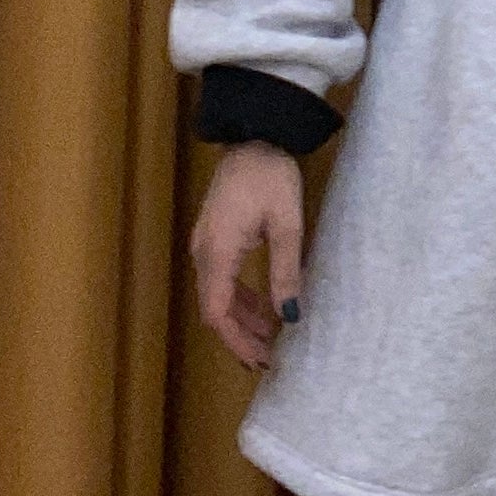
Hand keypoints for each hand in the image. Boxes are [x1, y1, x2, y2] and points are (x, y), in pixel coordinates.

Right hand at [190, 142, 305, 369]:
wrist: (254, 134)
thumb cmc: (271, 176)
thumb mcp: (287, 225)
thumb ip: (286, 272)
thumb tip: (292, 316)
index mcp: (217, 253)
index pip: (218, 313)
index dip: (237, 341)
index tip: (260, 361)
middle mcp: (203, 253)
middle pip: (214, 308)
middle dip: (240, 335)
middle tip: (268, 357)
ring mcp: (205, 243)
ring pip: (217, 294)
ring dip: (241, 317)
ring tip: (271, 335)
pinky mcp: (214, 235)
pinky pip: (221, 277)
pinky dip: (239, 296)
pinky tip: (263, 304)